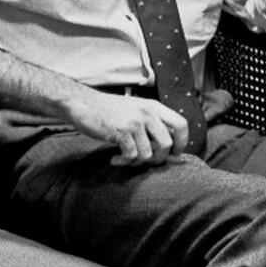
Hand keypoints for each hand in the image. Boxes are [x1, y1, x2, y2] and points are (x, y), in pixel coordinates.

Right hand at [64, 91, 188, 165]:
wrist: (83, 104)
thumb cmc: (109, 111)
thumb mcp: (136, 109)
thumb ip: (151, 123)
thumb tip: (168, 146)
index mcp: (154, 107)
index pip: (181, 124)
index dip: (182, 142)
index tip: (175, 153)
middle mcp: (148, 113)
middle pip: (167, 144)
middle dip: (159, 159)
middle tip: (146, 162)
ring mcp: (135, 122)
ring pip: (148, 154)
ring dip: (136, 162)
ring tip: (124, 158)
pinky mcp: (121, 131)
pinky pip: (131, 156)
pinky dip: (123, 162)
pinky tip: (115, 159)